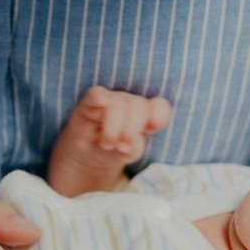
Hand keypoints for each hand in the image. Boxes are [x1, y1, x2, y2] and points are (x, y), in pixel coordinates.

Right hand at [47, 87, 171, 196]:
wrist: (89, 155)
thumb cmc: (115, 151)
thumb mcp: (130, 153)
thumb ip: (134, 146)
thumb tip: (126, 142)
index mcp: (146, 114)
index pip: (159, 108)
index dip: (157, 118)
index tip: (148, 131)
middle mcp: (130, 103)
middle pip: (139, 106)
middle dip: (132, 130)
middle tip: (122, 147)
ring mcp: (110, 99)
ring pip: (118, 103)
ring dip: (114, 127)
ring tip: (107, 144)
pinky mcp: (89, 102)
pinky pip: (96, 94)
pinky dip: (98, 99)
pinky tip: (99, 108)